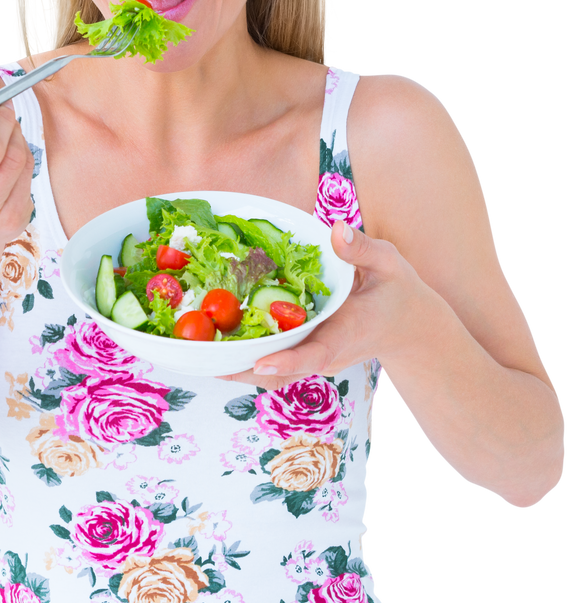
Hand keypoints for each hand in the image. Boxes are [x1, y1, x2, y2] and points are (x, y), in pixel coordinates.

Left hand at [217, 221, 432, 390]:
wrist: (410, 328)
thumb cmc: (398, 293)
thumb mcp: (388, 263)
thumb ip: (361, 249)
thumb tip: (336, 229)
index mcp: (345, 334)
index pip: (315, 353)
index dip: (287, 361)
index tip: (259, 362)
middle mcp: (325, 354)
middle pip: (279, 371)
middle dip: (242, 368)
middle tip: (202, 358)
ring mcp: (314, 360)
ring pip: (270, 372)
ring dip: (235, 366)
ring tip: (194, 354)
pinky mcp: (306, 357)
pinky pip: (272, 362)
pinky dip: (244, 356)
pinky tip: (212, 342)